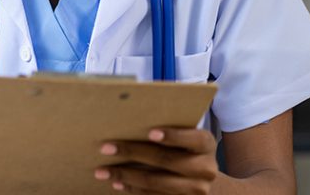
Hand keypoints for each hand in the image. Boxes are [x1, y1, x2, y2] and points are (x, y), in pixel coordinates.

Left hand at [93, 128, 218, 193]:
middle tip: (105, 148)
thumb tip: (128, 121)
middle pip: (166, 160)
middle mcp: (206, 169)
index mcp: (206, 144)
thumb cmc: (183, 149)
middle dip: (132, 152)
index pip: (193, 138)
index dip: (173, 135)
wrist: (200, 180)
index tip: (150, 132)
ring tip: (103, 170)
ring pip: (156, 182)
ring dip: (125, 175)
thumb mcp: (184, 136)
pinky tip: (117, 182)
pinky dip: (132, 189)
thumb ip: (166, 129)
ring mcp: (196, 190)